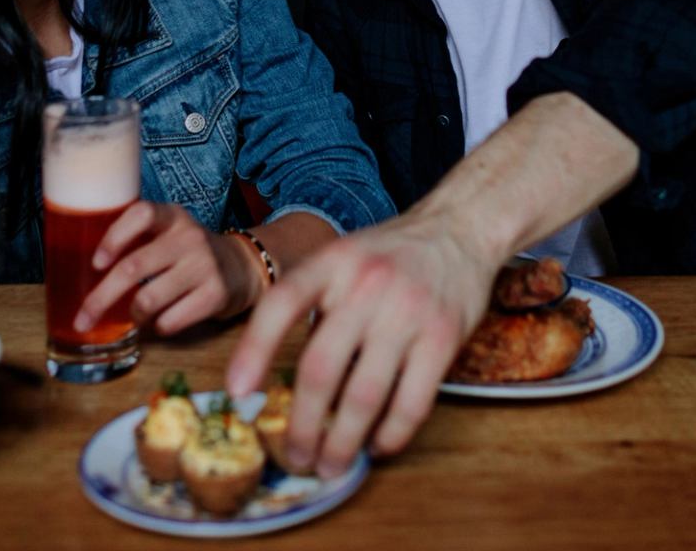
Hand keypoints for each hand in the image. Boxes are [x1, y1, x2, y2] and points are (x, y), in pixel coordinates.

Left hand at [72, 201, 262, 335]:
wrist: (244, 267)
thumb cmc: (191, 254)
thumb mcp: (170, 233)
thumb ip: (137, 240)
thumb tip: (85, 272)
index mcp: (172, 217)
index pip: (140, 214)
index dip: (114, 237)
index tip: (96, 263)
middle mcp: (189, 237)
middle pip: (133, 266)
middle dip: (100, 298)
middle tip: (83, 319)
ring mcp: (205, 266)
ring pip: (148, 299)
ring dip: (133, 315)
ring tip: (135, 315)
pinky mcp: (216, 295)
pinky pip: (170, 320)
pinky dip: (157, 327)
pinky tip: (162, 321)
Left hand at [224, 211, 493, 477]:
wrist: (459, 229)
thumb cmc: (390, 254)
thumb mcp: (343, 261)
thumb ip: (318, 309)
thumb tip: (290, 381)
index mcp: (330, 263)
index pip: (281, 304)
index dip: (253, 350)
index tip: (236, 393)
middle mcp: (365, 285)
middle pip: (320, 368)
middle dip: (303, 425)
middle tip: (295, 458)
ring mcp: (407, 312)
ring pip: (364, 395)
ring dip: (343, 442)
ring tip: (331, 465)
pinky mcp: (443, 338)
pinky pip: (412, 402)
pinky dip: (391, 435)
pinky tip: (378, 446)